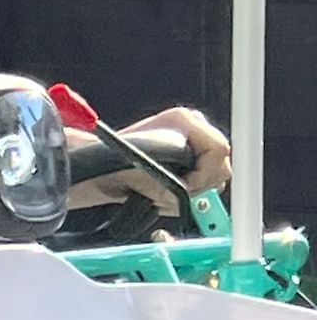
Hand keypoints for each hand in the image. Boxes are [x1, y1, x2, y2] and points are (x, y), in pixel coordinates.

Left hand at [67, 106, 232, 213]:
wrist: (99, 170)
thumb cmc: (112, 165)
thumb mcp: (142, 173)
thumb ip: (168, 184)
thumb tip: (186, 196)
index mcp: (185, 122)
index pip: (219, 150)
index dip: (205, 175)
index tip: (185, 189)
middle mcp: (192, 131)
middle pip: (220, 166)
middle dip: (198, 187)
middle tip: (171, 197)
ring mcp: (190, 147)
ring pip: (212, 180)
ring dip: (189, 196)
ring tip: (160, 197)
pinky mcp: (185, 164)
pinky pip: (200, 187)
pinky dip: (184, 198)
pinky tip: (162, 198)